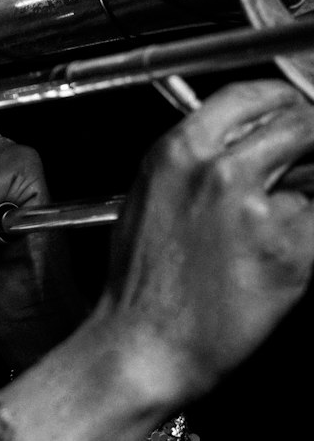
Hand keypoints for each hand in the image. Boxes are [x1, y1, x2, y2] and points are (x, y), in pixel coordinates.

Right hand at [95, 78, 313, 409]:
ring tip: (281, 219)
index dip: (283, 102)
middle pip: (297, 123)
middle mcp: (219, 171)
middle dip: (309, 141)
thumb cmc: (144, 282)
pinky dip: (309, 233)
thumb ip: (199, 158)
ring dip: (309, 188)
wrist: (146, 346)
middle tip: (305, 164)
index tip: (294, 111)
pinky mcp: (293, 250)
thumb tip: (250, 138)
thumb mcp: (152, 195)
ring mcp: (259, 209)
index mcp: (179, 151)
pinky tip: (279, 254)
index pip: (252, 94)